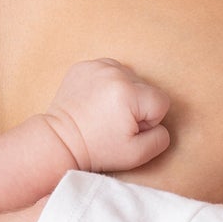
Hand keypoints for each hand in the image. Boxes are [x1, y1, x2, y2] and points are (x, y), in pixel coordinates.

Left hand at [45, 58, 170, 173]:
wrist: (60, 142)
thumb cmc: (97, 149)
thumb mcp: (137, 155)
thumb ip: (161, 139)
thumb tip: (160, 123)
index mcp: (130, 93)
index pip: (161, 102)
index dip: (149, 120)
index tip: (128, 130)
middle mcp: (115, 73)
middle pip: (146, 87)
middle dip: (136, 106)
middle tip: (114, 123)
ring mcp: (97, 67)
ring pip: (129, 76)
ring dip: (124, 92)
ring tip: (105, 111)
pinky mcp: (84, 66)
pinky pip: (109, 70)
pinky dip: (107, 84)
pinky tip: (96, 101)